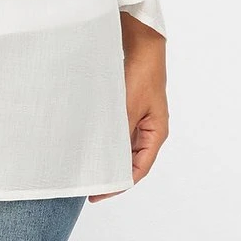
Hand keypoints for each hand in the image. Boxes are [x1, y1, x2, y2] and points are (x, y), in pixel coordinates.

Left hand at [88, 13, 168, 202]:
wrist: (141, 44)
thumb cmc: (140, 74)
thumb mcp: (127, 107)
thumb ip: (117, 133)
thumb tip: (104, 159)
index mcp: (156, 133)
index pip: (138, 170)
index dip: (118, 185)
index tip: (97, 195)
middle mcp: (148, 130)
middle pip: (129, 162)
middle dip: (110, 175)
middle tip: (86, 187)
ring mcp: (138, 120)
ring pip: (120, 149)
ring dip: (105, 158)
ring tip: (84, 169)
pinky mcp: (126, 110)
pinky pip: (114, 133)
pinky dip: (102, 142)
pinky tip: (86, 146)